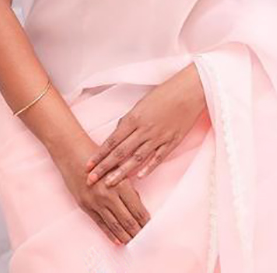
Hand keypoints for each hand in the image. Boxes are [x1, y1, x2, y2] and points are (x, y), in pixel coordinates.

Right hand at [52, 133, 151, 245]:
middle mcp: (109, 195)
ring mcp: (96, 202)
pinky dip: (111, 234)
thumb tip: (138, 203)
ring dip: (126, 236)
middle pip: (128, 220)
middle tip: (145, 239)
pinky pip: (101, 224)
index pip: (137, 209)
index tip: (150, 227)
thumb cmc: (97, 155)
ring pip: (115, 226)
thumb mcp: (118, 166)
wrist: (72, 152)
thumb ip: (128, 185)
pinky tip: (118, 241)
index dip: (145, 221)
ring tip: (134, 242)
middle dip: (138, 232)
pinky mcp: (86, 206)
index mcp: (120, 184)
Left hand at [84, 64, 206, 187]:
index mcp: (134, 119)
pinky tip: (139, 178)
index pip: (112, 141)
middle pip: (120, 153)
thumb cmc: (164, 94)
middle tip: (91, 180)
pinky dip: (148, 168)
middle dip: (104, 167)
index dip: (99, 155)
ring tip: (109, 184)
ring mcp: (158, 138)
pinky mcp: (171, 142)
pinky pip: (157, 158)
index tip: (88, 165)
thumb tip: (118, 133)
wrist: (188, 92)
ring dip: (121, 173)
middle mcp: (144, 130)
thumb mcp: (141, 104)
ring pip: (136, 159)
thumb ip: (129, 120)